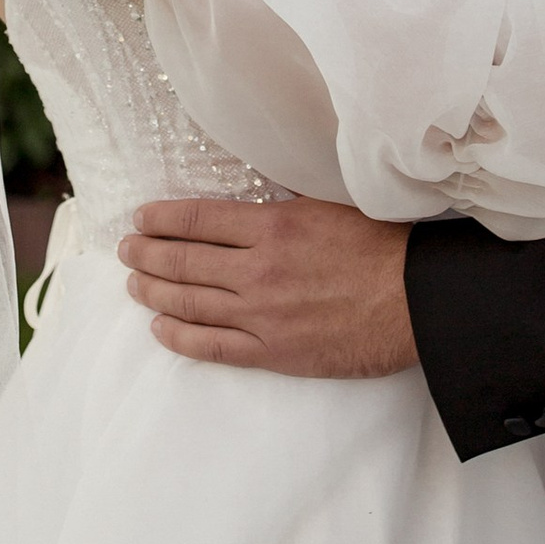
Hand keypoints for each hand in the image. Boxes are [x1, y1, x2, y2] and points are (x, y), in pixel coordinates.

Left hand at [119, 195, 418, 375]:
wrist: (418, 301)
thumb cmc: (384, 248)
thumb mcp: (331, 205)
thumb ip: (287, 202)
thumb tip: (257, 191)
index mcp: (273, 226)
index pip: (198, 218)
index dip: (161, 218)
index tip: (142, 217)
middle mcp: (258, 270)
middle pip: (183, 260)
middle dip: (146, 253)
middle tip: (126, 249)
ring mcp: (262, 314)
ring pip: (189, 302)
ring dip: (153, 291)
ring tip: (133, 283)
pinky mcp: (274, 352)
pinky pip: (212, 347)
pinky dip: (179, 337)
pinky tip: (160, 327)